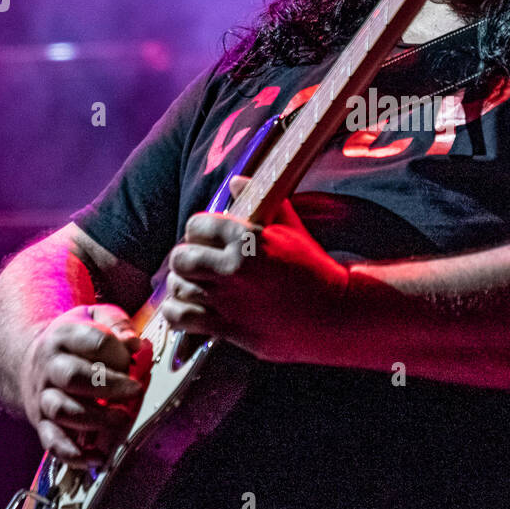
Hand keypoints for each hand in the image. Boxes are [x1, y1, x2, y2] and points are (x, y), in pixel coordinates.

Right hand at [19, 304, 145, 467]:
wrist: (29, 358)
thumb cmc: (73, 339)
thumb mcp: (94, 316)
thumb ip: (116, 324)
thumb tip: (134, 343)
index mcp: (63, 335)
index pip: (93, 342)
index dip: (118, 352)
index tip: (134, 358)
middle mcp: (49, 366)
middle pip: (74, 376)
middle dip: (109, 386)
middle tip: (134, 390)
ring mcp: (42, 395)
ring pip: (62, 410)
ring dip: (95, 419)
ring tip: (121, 419)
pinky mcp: (40, 421)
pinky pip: (51, 441)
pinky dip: (73, 453)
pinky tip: (95, 457)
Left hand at [160, 176, 349, 363]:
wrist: (333, 313)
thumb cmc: (313, 268)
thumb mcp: (290, 226)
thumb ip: (259, 199)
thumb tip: (235, 182)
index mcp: (247, 237)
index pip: (196, 225)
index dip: (197, 230)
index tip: (205, 239)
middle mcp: (232, 266)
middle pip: (181, 257)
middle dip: (186, 259)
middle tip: (197, 264)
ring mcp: (228, 299)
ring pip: (178, 288)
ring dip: (182, 286)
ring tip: (193, 287)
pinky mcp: (227, 327)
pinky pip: (181, 318)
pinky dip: (176, 313)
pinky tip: (187, 309)